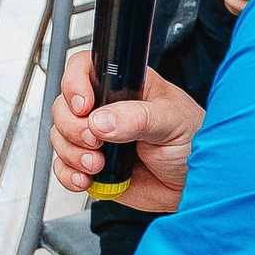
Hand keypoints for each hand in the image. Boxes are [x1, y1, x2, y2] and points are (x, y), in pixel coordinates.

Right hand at [49, 52, 203, 210]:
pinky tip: (86, 178)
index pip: (85, 69)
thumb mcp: (172, 122)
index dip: (75, 84)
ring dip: (71, 153)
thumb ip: (138, 118)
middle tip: (95, 141)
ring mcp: (98, 139)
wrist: (194, 185)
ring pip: (60, 137)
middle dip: (72, 127)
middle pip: (64, 106)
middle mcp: (107, 110)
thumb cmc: (193, 142)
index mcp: (126, 87)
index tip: (84, 106)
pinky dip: (68, 174)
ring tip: (98, 164)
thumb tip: (102, 120)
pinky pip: (64, 167)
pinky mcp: (93, 166)